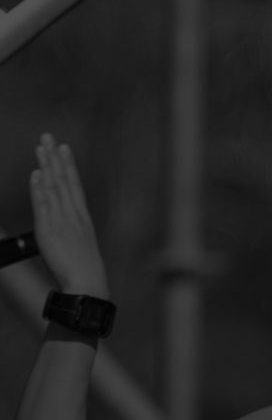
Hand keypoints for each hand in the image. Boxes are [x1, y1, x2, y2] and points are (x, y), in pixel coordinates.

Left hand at [27, 134, 108, 297]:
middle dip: (56, 158)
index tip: (63, 148)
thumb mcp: (79, 247)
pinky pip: (45, 204)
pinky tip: (37, 174)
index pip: (74, 185)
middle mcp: (74, 215)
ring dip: (47, 166)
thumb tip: (60, 225)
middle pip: (64, 181)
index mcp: (82, 218)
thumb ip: (69, 232)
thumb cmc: (84, 271)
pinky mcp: (51, 229)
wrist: (87, 282)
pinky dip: (40, 188)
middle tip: (49, 137)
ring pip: (55, 187)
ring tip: (41, 147)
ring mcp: (63, 220)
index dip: (68, 165)